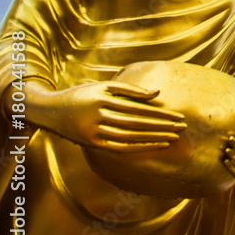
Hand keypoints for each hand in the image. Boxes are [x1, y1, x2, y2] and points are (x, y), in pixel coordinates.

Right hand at [20, 80, 185, 151]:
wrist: (51, 111)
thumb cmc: (83, 95)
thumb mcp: (104, 86)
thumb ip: (131, 89)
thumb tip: (157, 92)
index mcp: (103, 100)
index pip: (138, 109)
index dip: (160, 113)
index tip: (178, 116)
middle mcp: (99, 117)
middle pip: (137, 124)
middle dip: (162, 126)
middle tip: (183, 127)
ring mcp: (95, 133)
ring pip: (130, 138)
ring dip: (154, 138)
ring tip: (173, 138)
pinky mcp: (93, 144)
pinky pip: (120, 148)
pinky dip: (140, 147)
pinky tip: (156, 145)